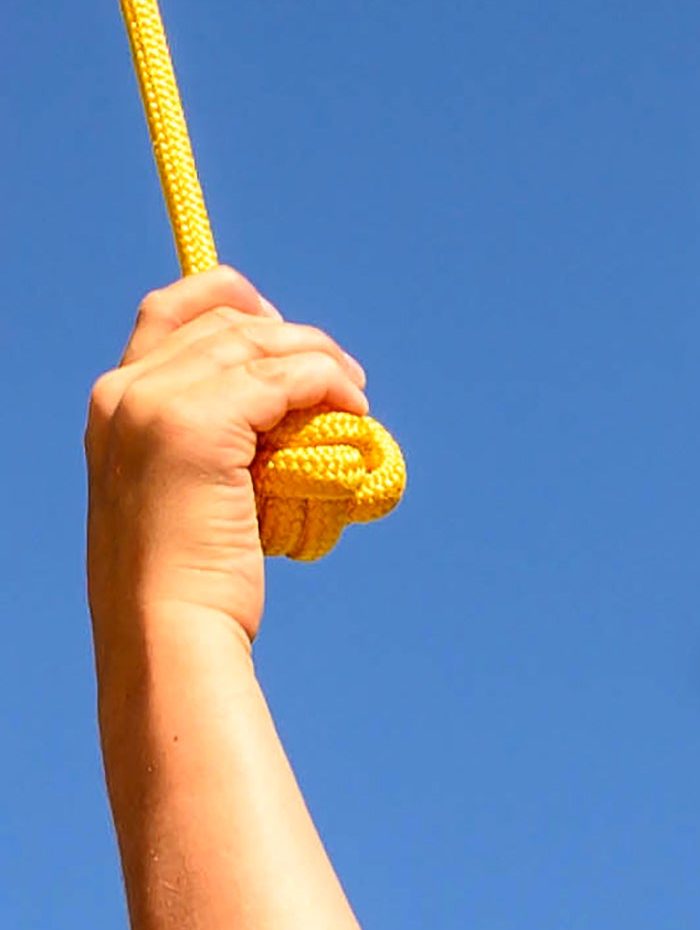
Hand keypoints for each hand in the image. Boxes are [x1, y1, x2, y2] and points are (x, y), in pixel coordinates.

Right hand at [84, 270, 368, 645]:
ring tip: (357, 395)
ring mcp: (156, 403)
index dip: (229, 302)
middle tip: (343, 372)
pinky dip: (327, 383)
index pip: (169, 313)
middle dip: (291, 336)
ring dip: (320, 358)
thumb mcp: (188, 495)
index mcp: (113, 403)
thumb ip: (210, 447)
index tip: (284, 328)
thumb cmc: (187, 582)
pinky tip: (355, 412)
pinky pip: (282, 378)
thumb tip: (279, 425)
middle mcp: (125, 390)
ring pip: (256, 344)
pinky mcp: (198, 425)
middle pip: (221, 323)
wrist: (168, 627)